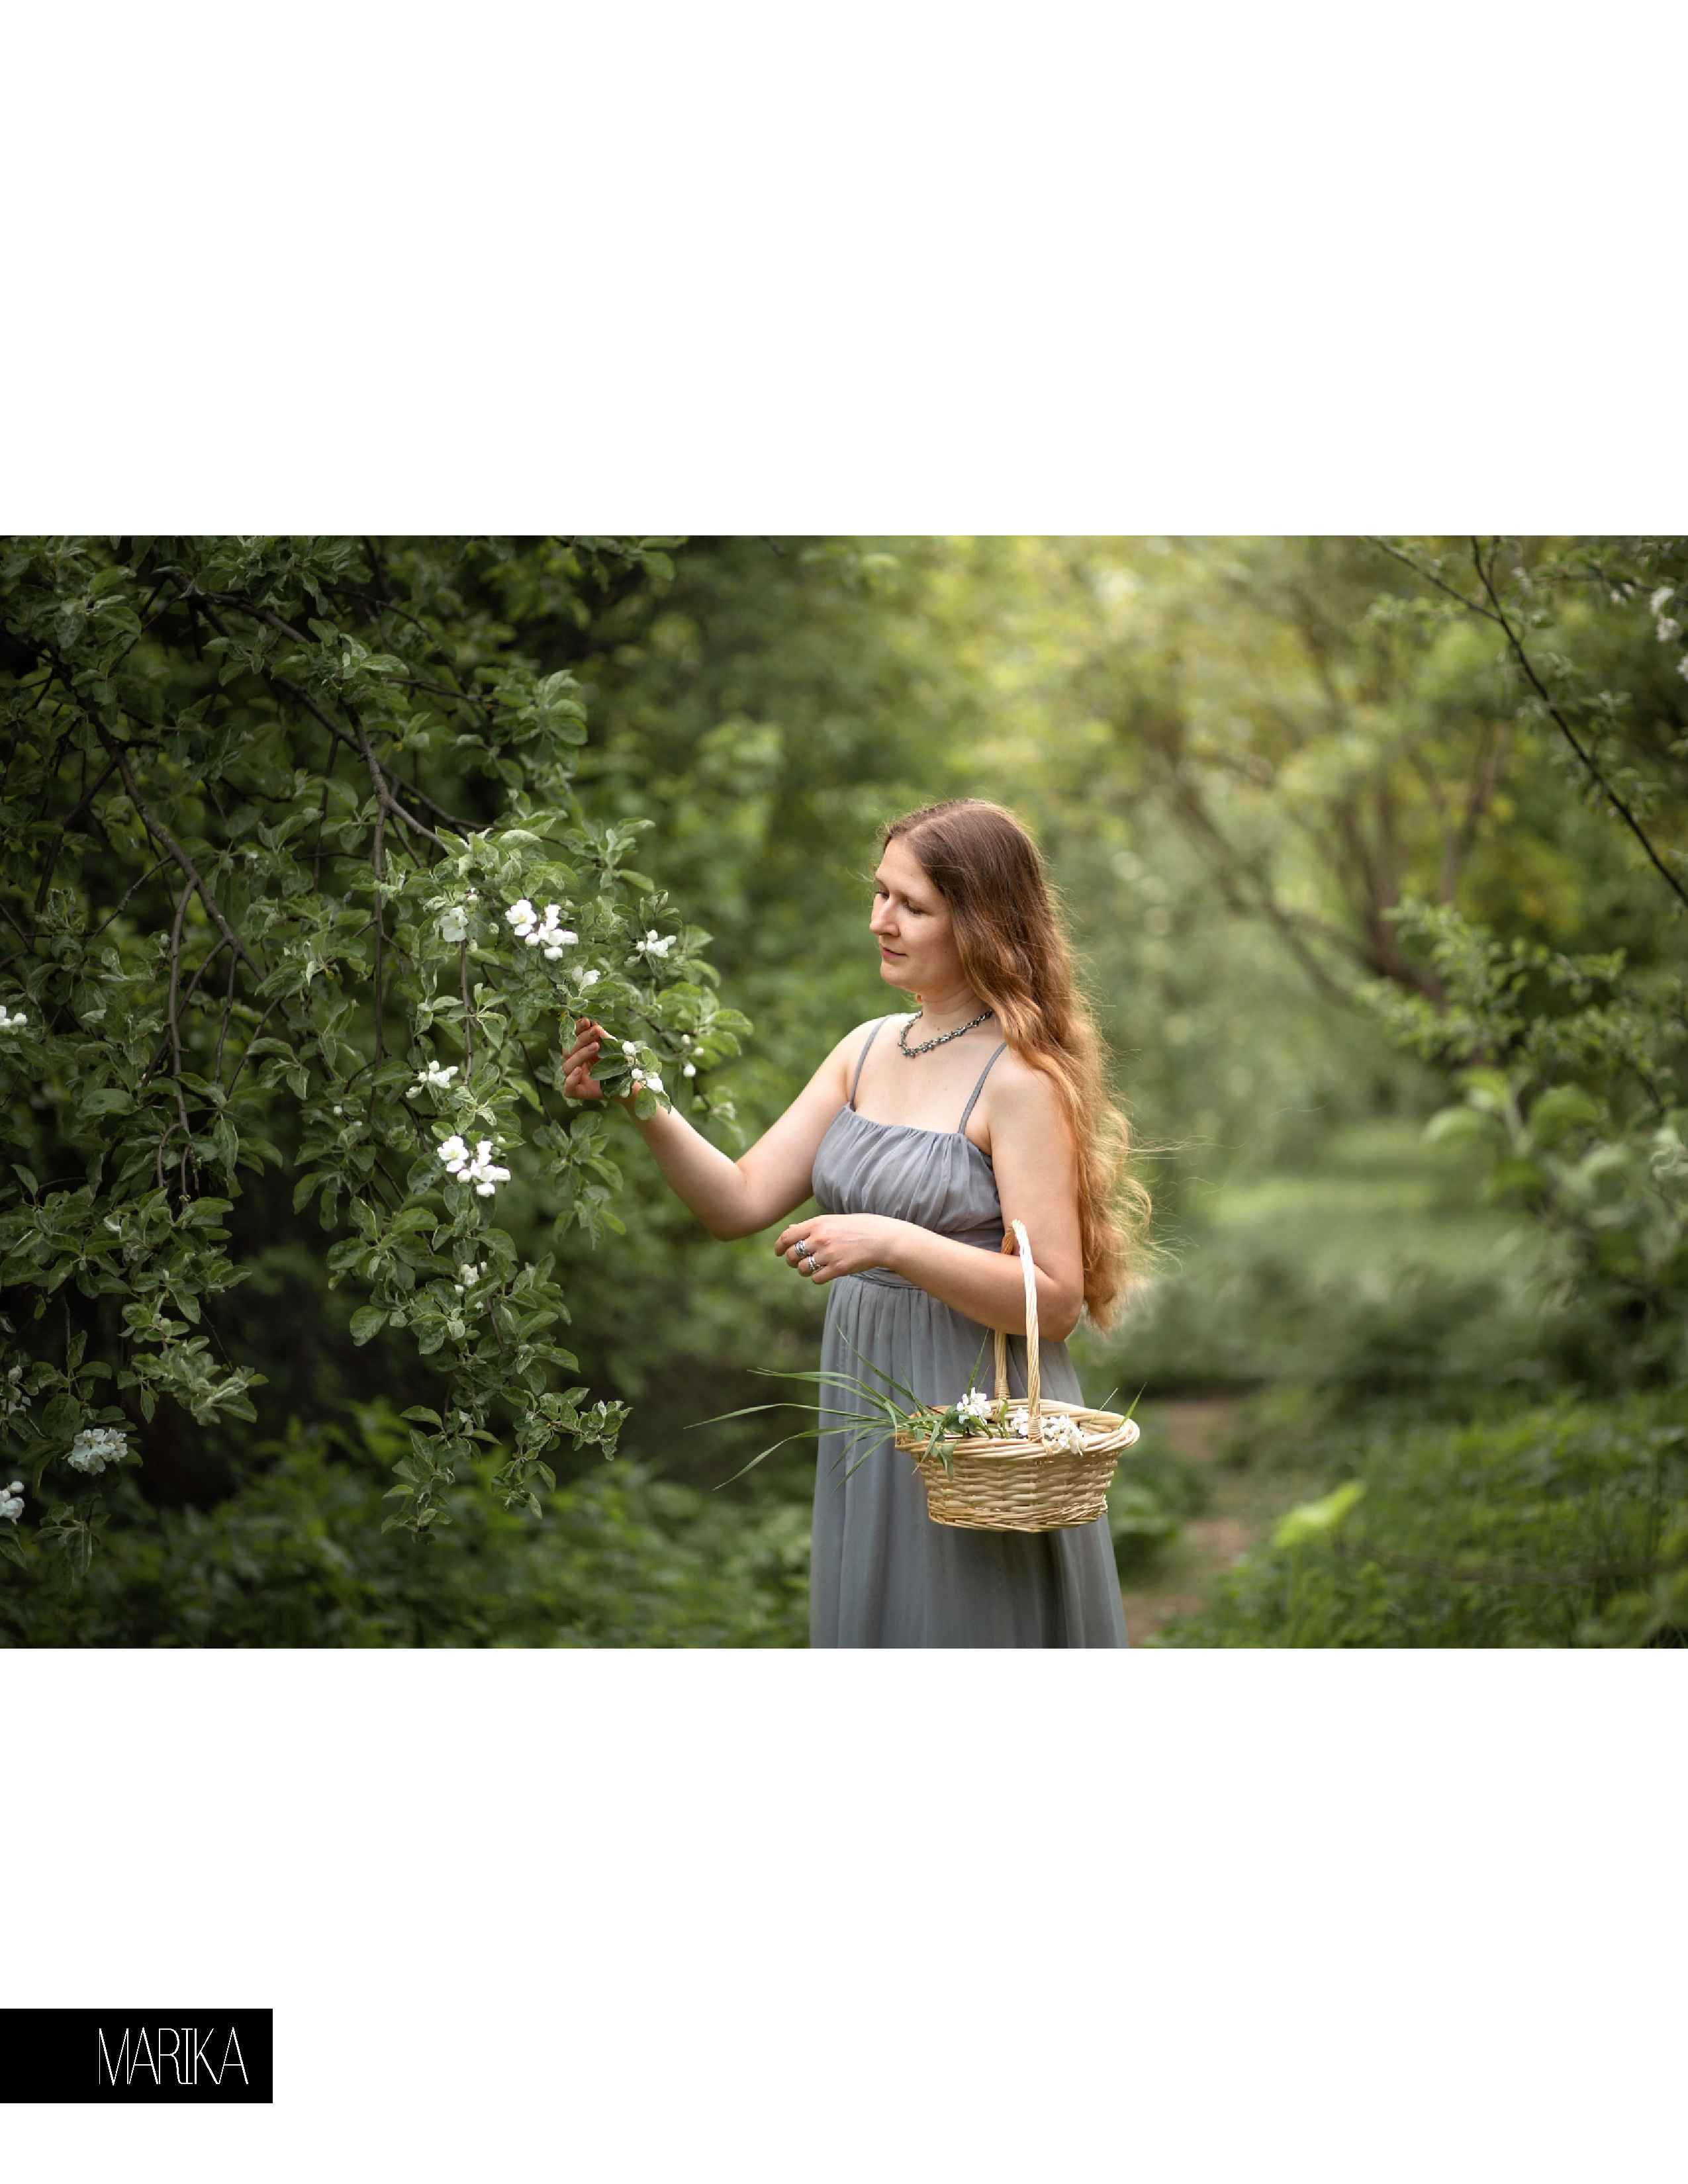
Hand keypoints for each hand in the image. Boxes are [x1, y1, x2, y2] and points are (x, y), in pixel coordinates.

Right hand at [561, 1018, 622, 1103]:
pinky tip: (579, 1071)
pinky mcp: (579, 1092)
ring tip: (596, 1047)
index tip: (587, 1021)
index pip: (572, 1038)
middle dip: (581, 1039)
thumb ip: (602, 1036)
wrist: (632, 1083)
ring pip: (567, 1066)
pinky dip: (571, 1080)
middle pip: (568, 1051)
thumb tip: (592, 1023)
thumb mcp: (613, 1047)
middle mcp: (576, 1064)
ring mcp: (576, 1079)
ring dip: (580, 1055)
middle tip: (595, 1031)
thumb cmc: (621, 1063)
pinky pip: (568, 1089)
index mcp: (580, 1051)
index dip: (577, 1029)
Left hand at [772, 1213, 905, 1285]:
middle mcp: (820, 1238)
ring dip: (804, 1271)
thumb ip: (811, 1227)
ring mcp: (829, 1254)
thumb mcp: (833, 1221)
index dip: (778, 1246)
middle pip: (792, 1255)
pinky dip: (817, 1278)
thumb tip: (790, 1229)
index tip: (777, 1252)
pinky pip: (816, 1279)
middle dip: (791, 1260)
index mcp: (818, 1223)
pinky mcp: (838, 1269)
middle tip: (797, 1262)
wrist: (882, 1238)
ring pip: (802, 1269)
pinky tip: (825, 1273)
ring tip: (813, 1268)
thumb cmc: (858, 1227)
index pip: (787, 1236)